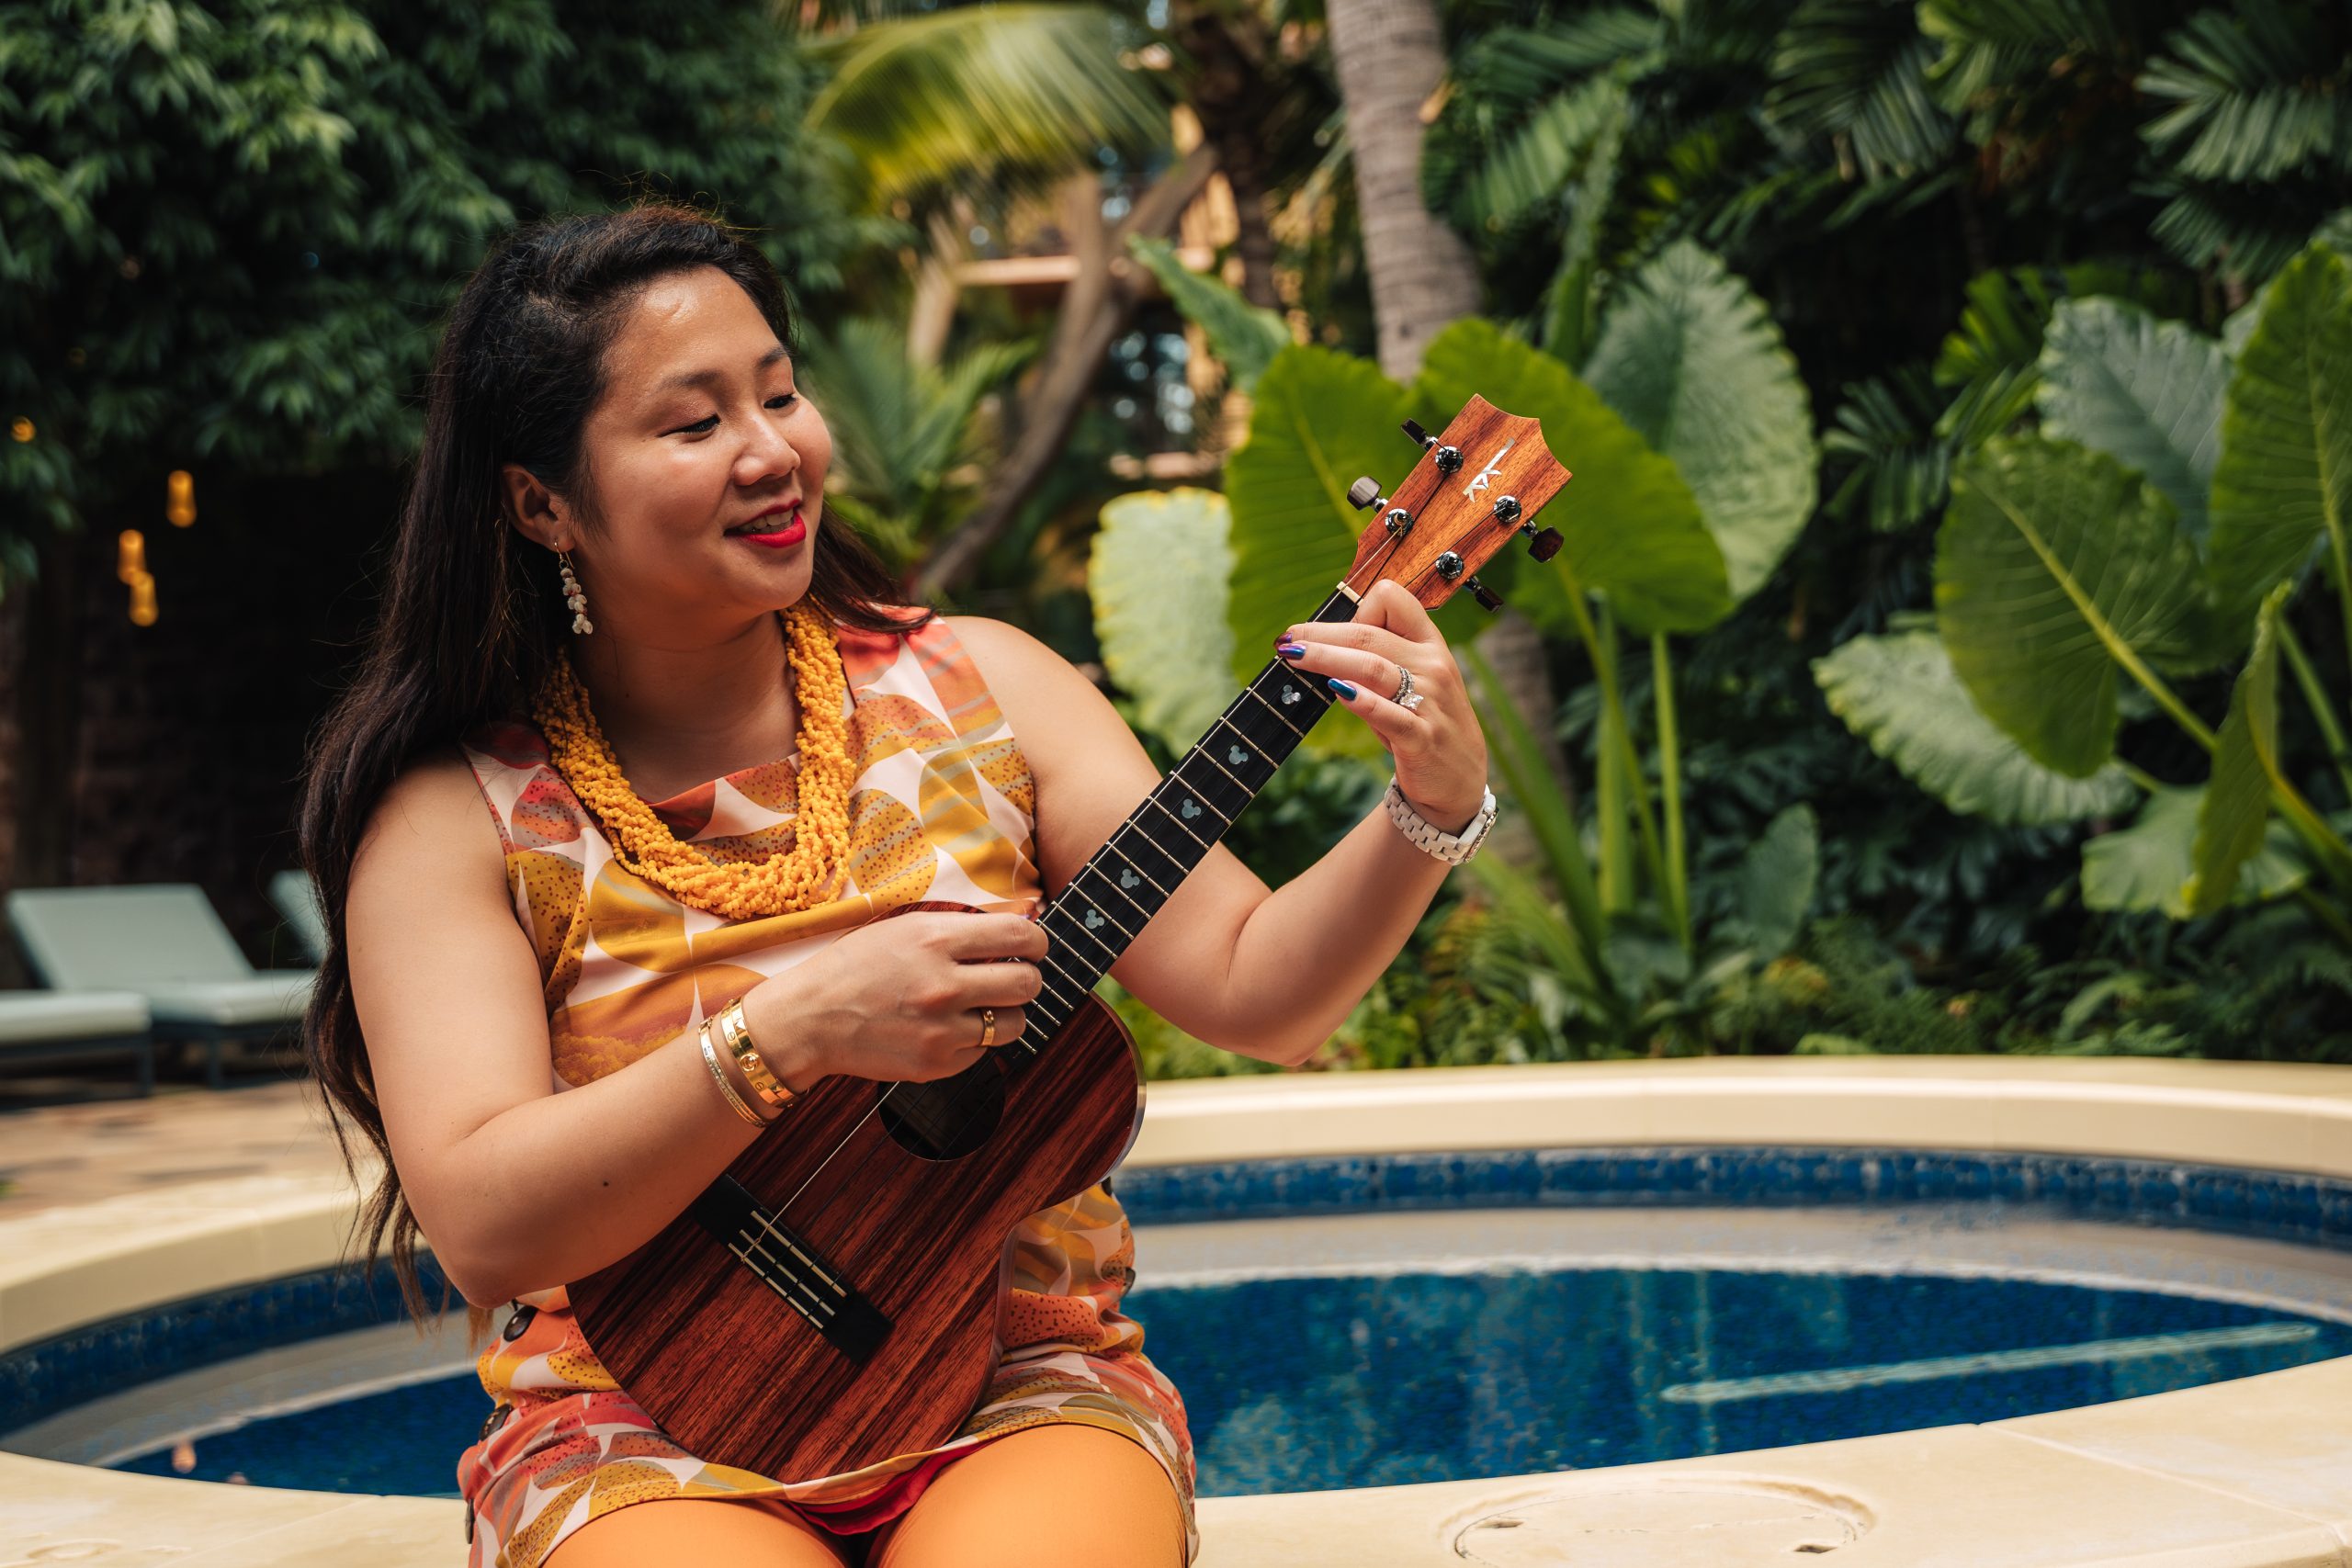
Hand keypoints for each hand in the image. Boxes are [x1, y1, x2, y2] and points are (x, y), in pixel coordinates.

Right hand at [741, 910, 1048, 1085]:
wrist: (809, 1018)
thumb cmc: (856, 966)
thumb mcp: (903, 927)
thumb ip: (961, 925)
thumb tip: (1023, 920)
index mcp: (935, 940)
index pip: (1019, 936)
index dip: (1037, 941)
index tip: (1033, 946)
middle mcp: (943, 985)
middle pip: (1027, 983)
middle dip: (1029, 977)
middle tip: (1014, 976)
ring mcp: (941, 1029)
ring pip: (1015, 1024)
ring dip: (1009, 1013)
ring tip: (986, 1006)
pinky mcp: (936, 1064)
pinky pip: (984, 1052)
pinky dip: (976, 1041)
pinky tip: (949, 1028)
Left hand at [1276, 580, 1489, 832]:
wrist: (1458, 779)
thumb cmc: (1422, 722)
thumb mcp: (1410, 682)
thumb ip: (1376, 661)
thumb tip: (1320, 644)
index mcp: (1430, 644)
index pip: (1394, 600)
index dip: (1359, 607)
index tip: (1333, 631)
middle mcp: (1433, 666)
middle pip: (1369, 635)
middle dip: (1321, 634)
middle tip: (1288, 640)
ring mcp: (1430, 701)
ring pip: (1372, 667)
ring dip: (1327, 658)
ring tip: (1295, 657)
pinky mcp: (1422, 738)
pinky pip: (1390, 714)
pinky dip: (1362, 700)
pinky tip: (1336, 690)